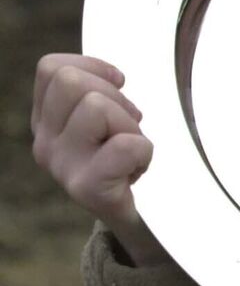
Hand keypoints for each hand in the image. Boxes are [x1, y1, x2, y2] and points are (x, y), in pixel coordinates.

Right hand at [30, 53, 168, 266]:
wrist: (149, 220)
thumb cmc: (134, 158)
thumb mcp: (108, 119)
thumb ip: (98, 89)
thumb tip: (118, 65)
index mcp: (46, 122)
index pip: (52, 68)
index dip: (93, 67)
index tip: (118, 86)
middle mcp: (45, 145)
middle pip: (72, 82)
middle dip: (113, 95)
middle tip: (128, 126)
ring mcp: (63, 169)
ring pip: (95, 106)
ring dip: (129, 123)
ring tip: (133, 150)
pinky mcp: (89, 189)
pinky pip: (125, 144)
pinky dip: (144, 150)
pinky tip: (140, 169)